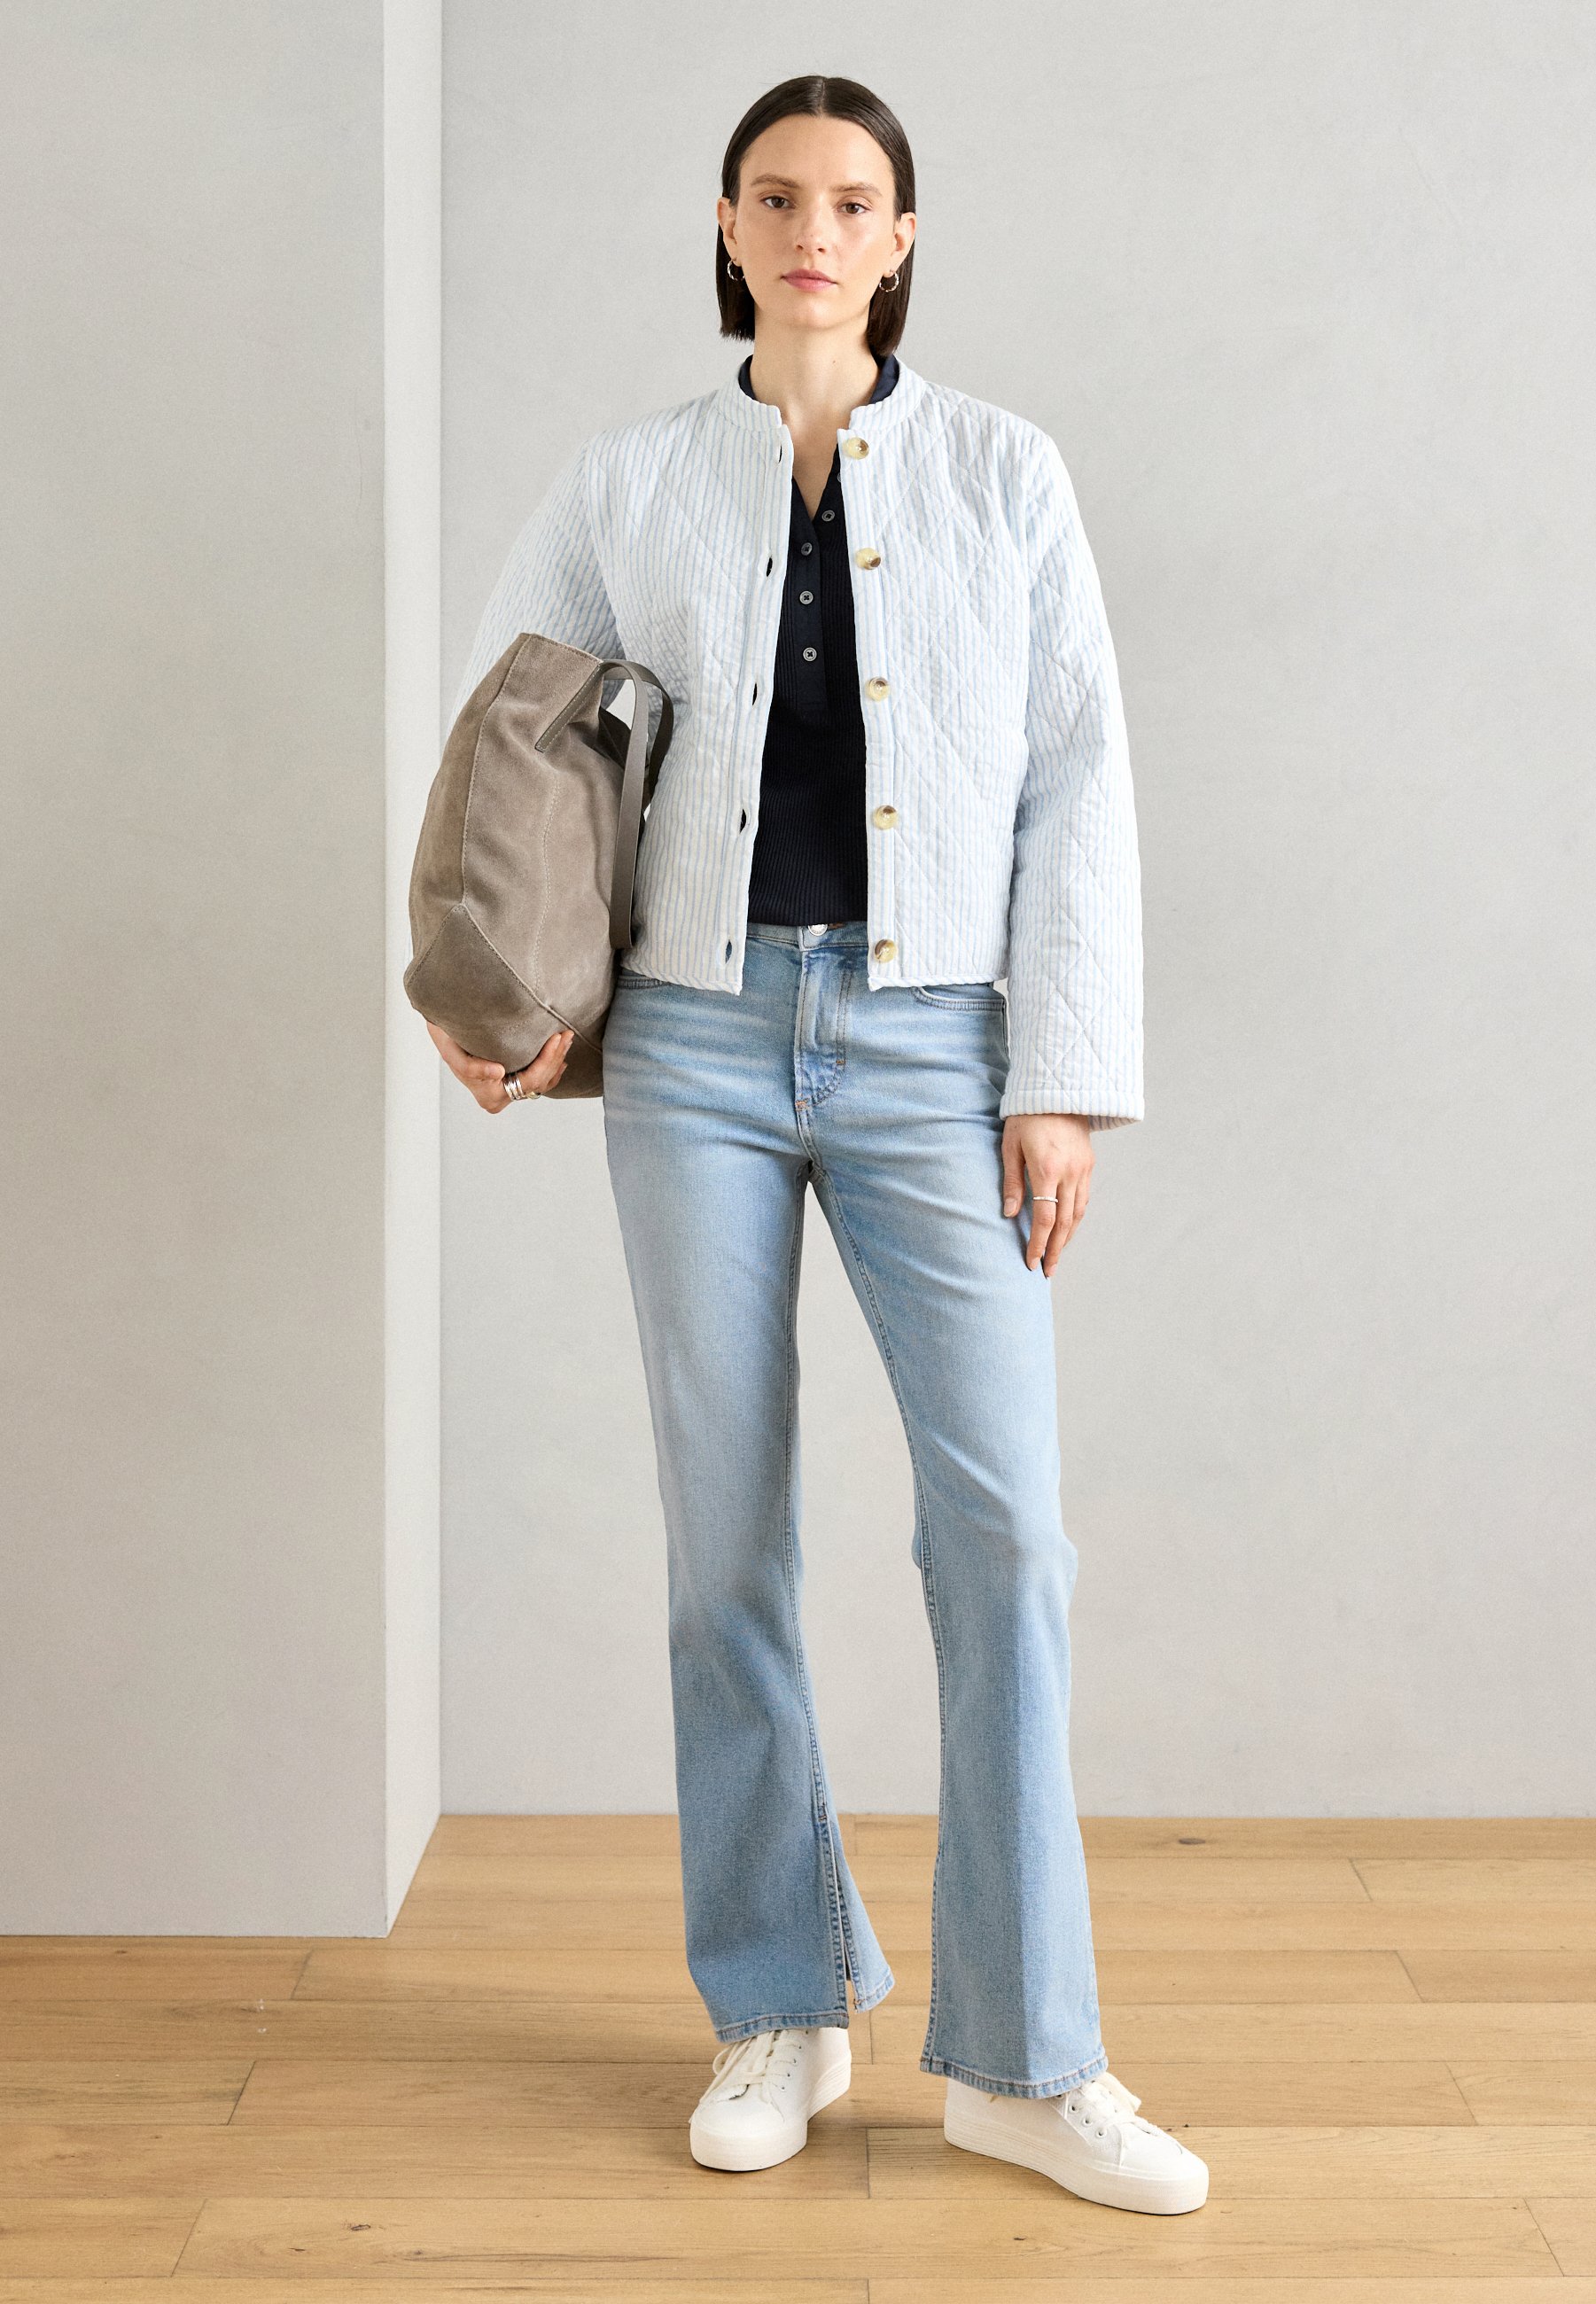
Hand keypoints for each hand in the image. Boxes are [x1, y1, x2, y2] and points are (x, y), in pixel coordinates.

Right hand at [426, 1019, 573, 1112]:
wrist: (443, 1032)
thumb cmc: (447, 1039)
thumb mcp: (451, 1051)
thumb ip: (470, 1067)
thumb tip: (498, 1073)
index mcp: (489, 1096)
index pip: (529, 1081)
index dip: (546, 1060)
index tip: (555, 1037)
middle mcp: (500, 1099)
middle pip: (539, 1082)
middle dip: (556, 1056)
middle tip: (566, 1032)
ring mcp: (507, 1093)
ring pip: (542, 1082)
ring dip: (556, 1059)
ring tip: (567, 1038)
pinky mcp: (512, 1083)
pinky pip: (539, 1081)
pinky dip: (551, 1067)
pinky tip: (560, 1054)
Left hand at [1001, 1114, 1092, 1276]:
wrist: (1059, 1090)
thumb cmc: (1027, 1117)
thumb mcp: (1010, 1146)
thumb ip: (1011, 1181)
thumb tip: (1008, 1214)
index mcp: (1048, 1170)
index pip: (1044, 1218)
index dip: (1038, 1244)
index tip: (1031, 1262)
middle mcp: (1070, 1173)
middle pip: (1064, 1223)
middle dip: (1054, 1250)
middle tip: (1046, 1272)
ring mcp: (1083, 1170)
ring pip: (1078, 1214)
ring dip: (1067, 1239)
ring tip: (1056, 1256)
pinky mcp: (1088, 1165)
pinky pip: (1083, 1199)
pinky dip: (1075, 1219)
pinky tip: (1067, 1230)